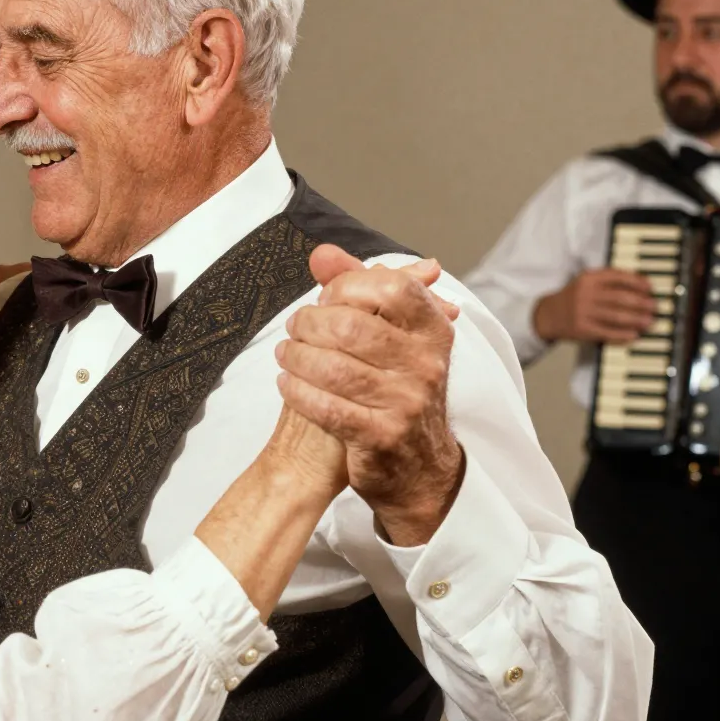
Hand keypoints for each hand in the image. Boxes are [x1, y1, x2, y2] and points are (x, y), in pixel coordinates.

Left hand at [275, 245, 464, 545]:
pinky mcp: (382, 436)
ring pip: (333, 367)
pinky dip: (298, 391)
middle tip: (294, 330)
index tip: (323, 299)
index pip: (390, 288)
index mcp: (433, 331)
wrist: (419, 467)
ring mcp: (406, 402)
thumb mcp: (393, 336)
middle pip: (351, 327)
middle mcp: (427, 364)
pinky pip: (326, 406)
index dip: (346, 288)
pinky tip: (288, 384)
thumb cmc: (397, 388)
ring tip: (286, 355)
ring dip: (296, 358)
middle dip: (310, 325)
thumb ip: (358, 290)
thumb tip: (321, 253)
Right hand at [532, 267, 654, 343]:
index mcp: (589, 278)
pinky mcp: (582, 329)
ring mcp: (583, 312)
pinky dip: (622, 335)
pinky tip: (633, 335)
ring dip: (636, 319)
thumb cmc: (575, 297)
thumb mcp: (587, 282)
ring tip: (649, 322)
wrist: (549, 315)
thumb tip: (642, 285)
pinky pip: (607, 332)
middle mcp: (585, 293)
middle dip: (640, 303)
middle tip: (654, 307)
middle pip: (619, 298)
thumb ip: (610, 280)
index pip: (617, 277)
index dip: (637, 282)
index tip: (650, 287)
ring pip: (615, 316)